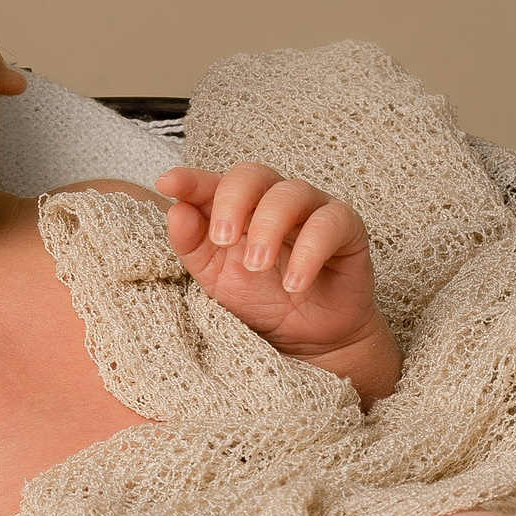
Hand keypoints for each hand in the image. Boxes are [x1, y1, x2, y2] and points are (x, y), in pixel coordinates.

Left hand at [154, 164, 399, 402]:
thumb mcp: (217, 279)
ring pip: (291, 193)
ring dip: (268, 228)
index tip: (168, 183)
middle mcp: (274, 200)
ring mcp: (312, 210)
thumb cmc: (262, 300)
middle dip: (232, 202)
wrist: (310, 340)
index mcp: (239, 207)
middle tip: (223, 240)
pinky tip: (295, 284)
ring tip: (257, 267)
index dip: (191, 180)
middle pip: (252, 174)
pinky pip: (329, 223)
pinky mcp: (346, 228)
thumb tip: (175, 211)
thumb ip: (193, 246)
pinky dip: (309, 252)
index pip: (214, 182)